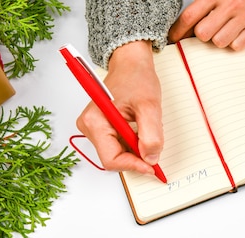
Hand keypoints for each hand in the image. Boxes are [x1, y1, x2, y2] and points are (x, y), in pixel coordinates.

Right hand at [76, 41, 162, 174]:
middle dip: (135, 158)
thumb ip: (151, 135)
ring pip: (117, 154)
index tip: (152, 167)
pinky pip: (118, 146)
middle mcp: (90, 127)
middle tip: (155, 150)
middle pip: (113, 158)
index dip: (134, 166)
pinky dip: (132, 144)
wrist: (131, 63)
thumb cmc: (136, 78)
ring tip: (147, 132)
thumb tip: (150, 158)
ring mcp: (94, 128)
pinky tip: (140, 132)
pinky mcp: (102, 128)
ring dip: (135, 150)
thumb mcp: (149, 106)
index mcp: (95, 122)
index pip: (111, 159)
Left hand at [168, 0, 244, 50]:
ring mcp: (244, 16)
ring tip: (224, 28)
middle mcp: (230, 4)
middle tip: (208, 28)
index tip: (173, 38)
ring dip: (219, 39)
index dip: (178, 30)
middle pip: (203, 33)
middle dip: (202, 34)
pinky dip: (234, 43)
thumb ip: (200, 5)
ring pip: (219, 42)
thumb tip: (182, 28)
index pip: (190, 16)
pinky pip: (237, 46)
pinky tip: (236, 32)